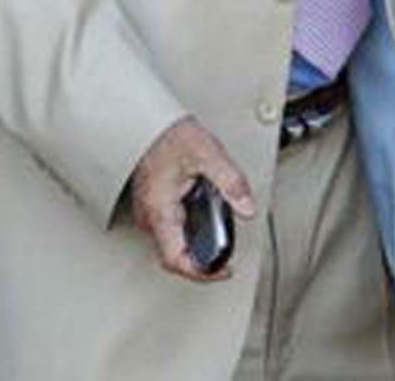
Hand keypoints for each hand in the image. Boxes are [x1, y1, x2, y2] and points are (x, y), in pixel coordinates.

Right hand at [129, 116, 256, 281]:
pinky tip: (202, 220)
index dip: (202, 273)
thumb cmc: (170, 135)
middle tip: (225, 256)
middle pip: (175, 257)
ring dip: (196, 246)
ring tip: (217, 234)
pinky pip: (169, 232)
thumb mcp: (208, 153)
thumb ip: (231, 182)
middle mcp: (150, 216)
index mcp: (161, 209)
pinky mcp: (152, 207)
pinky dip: (188, 233)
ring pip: (172, 245)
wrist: (147, 122)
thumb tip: (247, 208)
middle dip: (203, 261)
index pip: (176, 259)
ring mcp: (148, 213)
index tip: (224, 270)